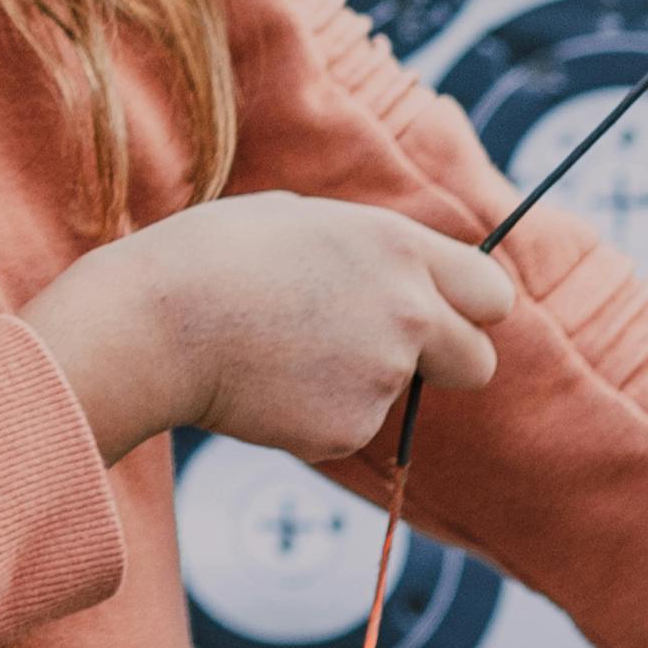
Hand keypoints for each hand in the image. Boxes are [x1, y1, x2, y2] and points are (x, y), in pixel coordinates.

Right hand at [24, 194, 512, 473]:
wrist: (155, 323)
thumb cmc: (213, 255)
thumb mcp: (302, 218)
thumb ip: (369, 250)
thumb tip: (397, 275)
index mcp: (400, 249)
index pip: (492, 293)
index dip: (472, 310)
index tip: (448, 318)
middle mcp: (409, 313)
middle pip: (478, 363)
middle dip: (445, 365)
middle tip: (382, 355)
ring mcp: (382, 376)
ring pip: (392, 395)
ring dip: (352, 384)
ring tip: (275, 352)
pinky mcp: (347, 429)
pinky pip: (344, 427)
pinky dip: (311, 416)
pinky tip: (262, 385)